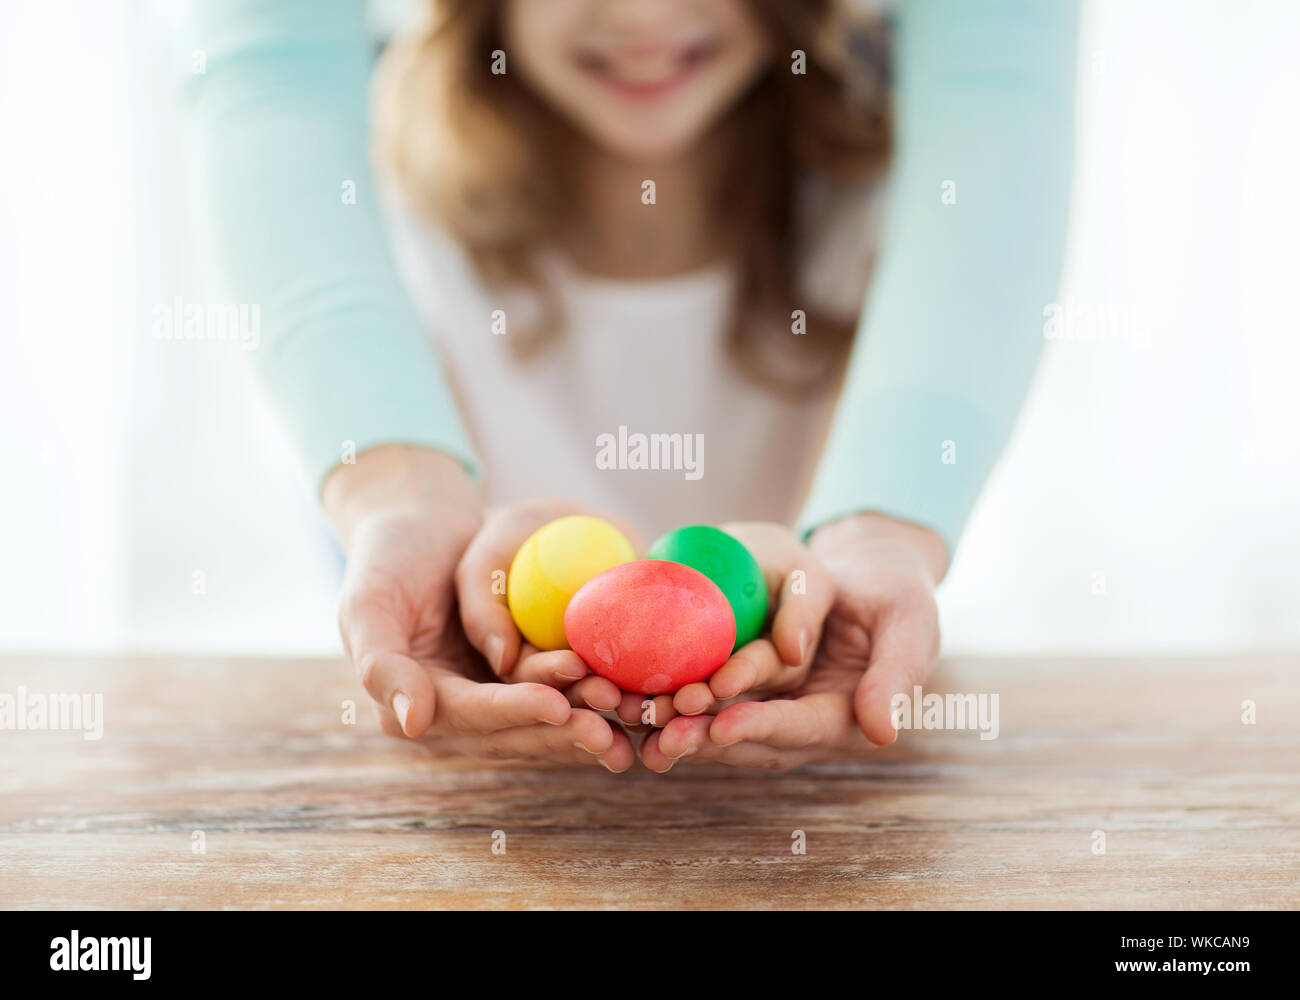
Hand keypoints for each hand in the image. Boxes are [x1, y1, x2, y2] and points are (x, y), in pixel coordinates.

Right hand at [326, 447, 634, 771]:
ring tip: (630, 715)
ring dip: (585, 722)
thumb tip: (410, 724)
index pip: (469, 714)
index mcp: (410, 704)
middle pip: (513, 730)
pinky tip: (632, 700)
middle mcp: (451, 714)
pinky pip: (559, 695)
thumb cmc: (388, 558)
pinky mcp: (517, 683)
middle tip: (609, 729)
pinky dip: (591, 698)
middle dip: (561, 731)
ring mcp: (487, 701)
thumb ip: (380, 664)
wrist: (421, 530)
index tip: (557, 707)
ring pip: (542, 720)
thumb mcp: (369, 601)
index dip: (513, 712)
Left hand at [639, 513, 946, 770]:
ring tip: (638, 717)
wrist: (871, 576)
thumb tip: (882, 732)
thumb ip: (897, 674)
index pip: (800, 728)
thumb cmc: (899, 595)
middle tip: (663, 731)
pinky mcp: (746, 686)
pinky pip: (707, 695)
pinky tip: (635, 690)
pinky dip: (674, 696)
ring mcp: (772, 707)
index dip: (761, 727)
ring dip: (681, 723)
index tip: (723, 725)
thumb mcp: (910, 622)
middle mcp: (803, 722)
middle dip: (706, 736)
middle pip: (750, 736)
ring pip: (720, 721)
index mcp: (848, 719)